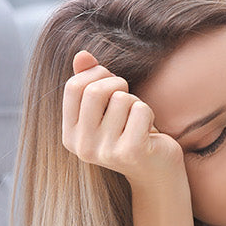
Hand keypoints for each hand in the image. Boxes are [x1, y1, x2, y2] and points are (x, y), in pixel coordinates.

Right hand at [61, 50, 184, 187]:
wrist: (155, 171)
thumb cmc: (129, 132)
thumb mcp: (105, 107)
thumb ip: (90, 81)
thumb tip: (81, 55)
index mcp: (70, 135)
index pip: (73, 87)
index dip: (95, 74)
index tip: (110, 82)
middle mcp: (83, 146)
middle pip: (95, 91)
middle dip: (117, 84)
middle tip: (128, 97)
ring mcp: (106, 151)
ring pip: (122, 98)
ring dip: (135, 102)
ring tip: (137, 121)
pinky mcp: (131, 152)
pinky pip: (140, 109)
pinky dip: (149, 113)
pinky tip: (148, 131)